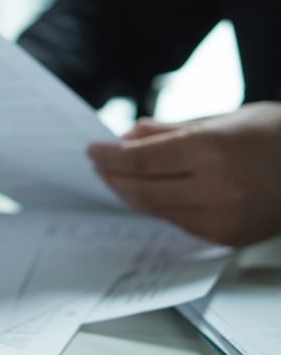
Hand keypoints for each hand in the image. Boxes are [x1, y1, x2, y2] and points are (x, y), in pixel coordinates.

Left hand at [88, 102, 280, 245]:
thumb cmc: (276, 134)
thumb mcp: (225, 118)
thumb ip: (172, 130)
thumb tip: (129, 136)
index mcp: (213, 149)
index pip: (141, 159)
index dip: (110, 157)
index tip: (92, 150)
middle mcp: (216, 187)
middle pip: (142, 189)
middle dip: (114, 178)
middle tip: (98, 165)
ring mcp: (222, 217)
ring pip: (156, 209)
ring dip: (130, 194)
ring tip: (116, 178)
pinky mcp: (227, 237)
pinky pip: (178, 222)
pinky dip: (158, 207)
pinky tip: (147, 194)